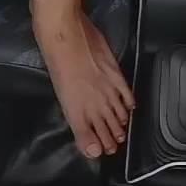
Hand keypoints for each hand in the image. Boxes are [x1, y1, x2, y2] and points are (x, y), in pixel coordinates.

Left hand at [34, 4, 135, 158]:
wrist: (63, 34)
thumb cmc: (54, 59)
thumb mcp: (60, 93)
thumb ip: (77, 119)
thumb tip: (88, 141)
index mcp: (77, 110)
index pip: (92, 135)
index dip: (99, 144)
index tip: (103, 151)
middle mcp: (94, 103)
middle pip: (107, 126)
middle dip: (111, 138)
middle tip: (115, 146)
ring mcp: (107, 89)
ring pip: (117, 113)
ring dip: (120, 124)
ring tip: (123, 131)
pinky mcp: (115, 74)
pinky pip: (126, 94)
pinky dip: (129, 103)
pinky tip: (130, 107)